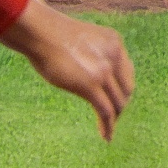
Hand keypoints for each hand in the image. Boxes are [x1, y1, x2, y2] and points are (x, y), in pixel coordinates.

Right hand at [1, 0, 134, 139]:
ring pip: (118, 103)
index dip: (123, 90)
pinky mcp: (91, 85)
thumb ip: (95, 54)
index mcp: (115, 42)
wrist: (40, 31)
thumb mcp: (83, 40)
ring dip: (114, 118)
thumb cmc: (53, 35)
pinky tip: (106, 136)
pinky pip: (106, 111)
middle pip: (126, 89)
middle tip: (111, 118)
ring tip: (107, 130)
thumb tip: (92, 72)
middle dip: (120, 105)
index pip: (127, 73)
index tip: (116, 101)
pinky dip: (108, 126)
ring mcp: (104, 70)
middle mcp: (115, 55)